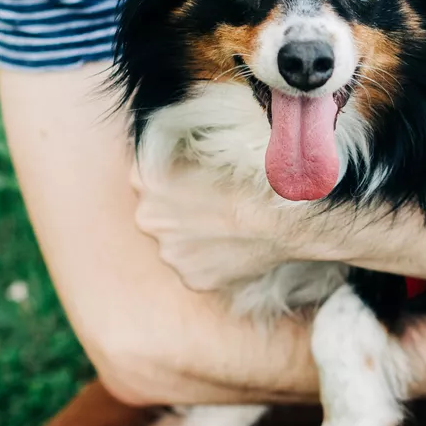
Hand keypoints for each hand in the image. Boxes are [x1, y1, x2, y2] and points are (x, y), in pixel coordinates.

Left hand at [130, 158, 299, 291]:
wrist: (280, 216)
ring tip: (228, 227)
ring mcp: (170, 254)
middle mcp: (148, 220)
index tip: (191, 180)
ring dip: (196, 238)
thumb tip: (175, 146)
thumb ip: (177, 150)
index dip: (170, 178)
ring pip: (178, 244)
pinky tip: (234, 247)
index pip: (146, 177)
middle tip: (212, 205)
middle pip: (158, 215)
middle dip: (179, 211)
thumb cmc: (247, 174)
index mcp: (145, 181)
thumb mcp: (206, 146)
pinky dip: (212, 261)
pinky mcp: (192, 279)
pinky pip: (198, 268)